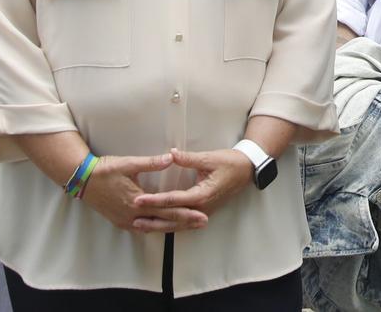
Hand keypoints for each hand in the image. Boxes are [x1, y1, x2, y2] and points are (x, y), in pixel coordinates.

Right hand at [78, 153, 204, 233]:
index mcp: (136, 202)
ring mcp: (125, 221)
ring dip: (172, 226)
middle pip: (163, 222)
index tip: (202, 215)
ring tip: (189, 226)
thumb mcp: (129, 163)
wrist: (82, 180)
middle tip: (203, 223)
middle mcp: (132, 216)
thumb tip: (171, 158)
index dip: (186, 213)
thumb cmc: (105, 170)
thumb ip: (151, 163)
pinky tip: (164, 226)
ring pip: (154, 227)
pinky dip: (156, 227)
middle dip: (185, 223)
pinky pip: (142, 228)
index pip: (167, 210)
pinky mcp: (120, 221)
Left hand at [134, 147, 257, 218]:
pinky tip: (158, 225)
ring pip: (178, 224)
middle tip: (133, 217)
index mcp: (202, 195)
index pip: (173, 200)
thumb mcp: (209, 158)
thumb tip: (170, 154)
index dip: (154, 200)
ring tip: (140, 226)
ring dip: (159, 225)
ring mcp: (203, 212)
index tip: (138, 199)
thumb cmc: (230, 163)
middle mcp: (201, 208)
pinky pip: (184, 222)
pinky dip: (170, 224)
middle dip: (152, 218)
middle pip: (173, 218)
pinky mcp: (203, 211)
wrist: (247, 170)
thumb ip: (188, 158)